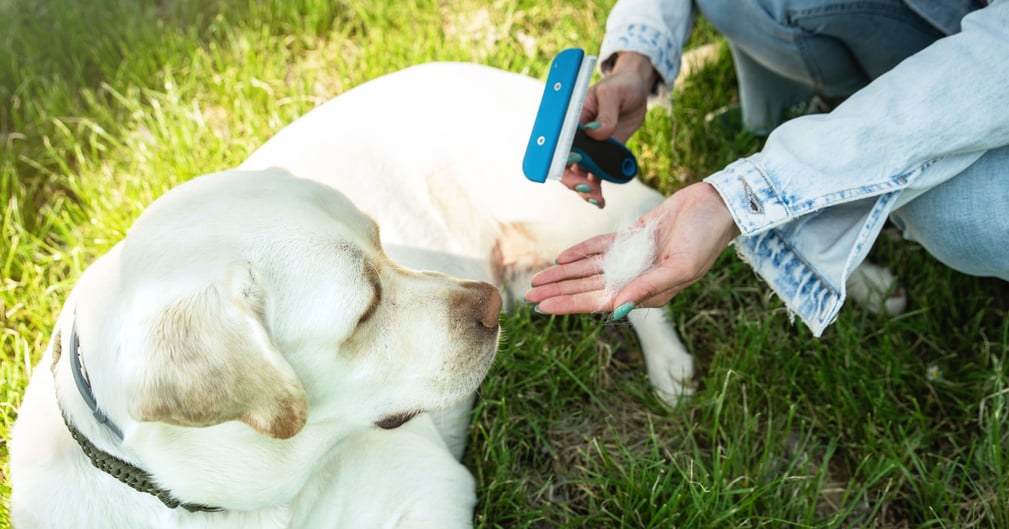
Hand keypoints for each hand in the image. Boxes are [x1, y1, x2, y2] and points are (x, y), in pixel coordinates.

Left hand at [525, 182, 739, 316]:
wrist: (717, 205)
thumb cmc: (705, 238)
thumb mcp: (680, 266)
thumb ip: (648, 287)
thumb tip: (617, 308)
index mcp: (647, 291)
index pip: (599, 301)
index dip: (569, 304)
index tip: (543, 307)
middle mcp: (635, 277)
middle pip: (587, 287)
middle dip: (558, 291)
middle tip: (529, 296)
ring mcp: (633, 258)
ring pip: (589, 269)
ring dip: (563, 274)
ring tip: (538, 280)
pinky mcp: (632, 238)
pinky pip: (600, 248)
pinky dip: (581, 253)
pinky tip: (562, 258)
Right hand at [562, 52, 658, 207]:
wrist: (636, 91)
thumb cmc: (621, 86)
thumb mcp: (613, 94)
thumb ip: (606, 114)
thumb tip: (597, 132)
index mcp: (570, 119)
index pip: (558, 141)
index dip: (562, 154)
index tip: (577, 160)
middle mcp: (575, 137)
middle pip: (565, 163)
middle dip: (573, 180)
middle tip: (587, 190)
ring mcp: (588, 148)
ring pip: (579, 174)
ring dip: (585, 190)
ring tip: (597, 200)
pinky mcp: (602, 156)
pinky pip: (595, 176)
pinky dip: (596, 189)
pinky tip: (600, 201)